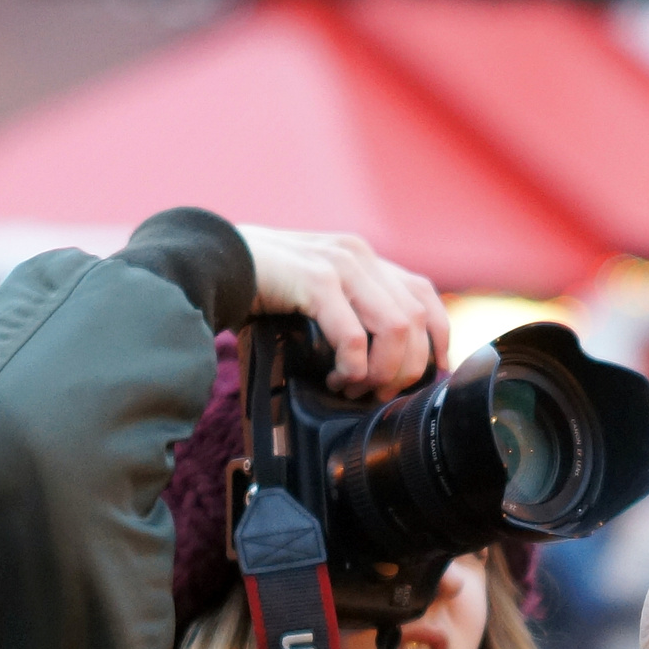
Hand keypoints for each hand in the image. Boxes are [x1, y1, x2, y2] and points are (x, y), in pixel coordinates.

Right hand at [237, 227, 449, 400]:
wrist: (209, 262)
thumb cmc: (259, 285)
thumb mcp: (317, 290)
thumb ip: (350, 306)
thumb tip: (380, 354)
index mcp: (363, 257)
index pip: (424, 294)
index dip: (439, 336)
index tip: (433, 371)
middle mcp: (359, 255)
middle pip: (417, 320)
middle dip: (406, 368)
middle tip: (379, 393)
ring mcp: (340, 265)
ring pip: (396, 329)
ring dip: (381, 370)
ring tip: (356, 387)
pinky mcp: (316, 281)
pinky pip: (355, 337)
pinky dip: (353, 368)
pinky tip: (337, 378)